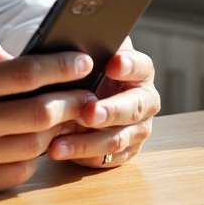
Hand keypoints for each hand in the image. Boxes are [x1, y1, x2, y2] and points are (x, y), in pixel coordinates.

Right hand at [0, 37, 94, 195]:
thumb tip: (19, 54)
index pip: (25, 73)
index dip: (60, 66)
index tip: (83, 62)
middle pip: (41, 112)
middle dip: (74, 100)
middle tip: (89, 93)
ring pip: (36, 143)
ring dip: (58, 128)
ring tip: (68, 115)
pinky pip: (21, 169)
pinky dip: (34, 154)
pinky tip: (36, 141)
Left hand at [46, 47, 158, 168]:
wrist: (86, 93)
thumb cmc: (87, 69)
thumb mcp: (89, 55)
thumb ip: (86, 52)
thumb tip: (66, 47)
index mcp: (140, 72)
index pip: (141, 66)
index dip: (128, 66)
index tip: (112, 64)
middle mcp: (144, 101)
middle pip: (133, 107)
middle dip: (110, 111)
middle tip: (88, 112)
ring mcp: (137, 129)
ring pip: (118, 138)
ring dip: (87, 142)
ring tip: (59, 143)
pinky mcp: (125, 151)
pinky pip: (105, 158)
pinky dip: (81, 155)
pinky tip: (59, 151)